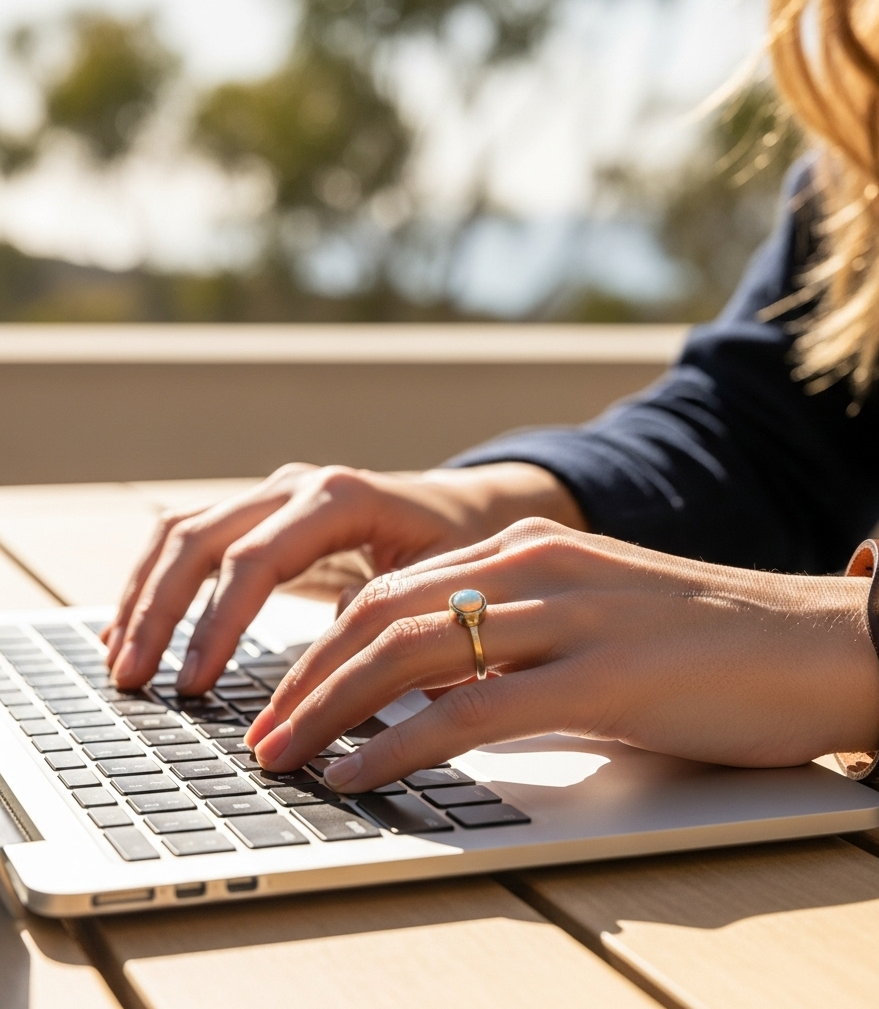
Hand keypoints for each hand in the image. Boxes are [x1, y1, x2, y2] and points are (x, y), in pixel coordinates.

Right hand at [103, 461, 583, 692]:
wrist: (465, 508)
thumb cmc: (461, 546)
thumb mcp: (442, 580)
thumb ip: (390, 617)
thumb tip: (338, 681)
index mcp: (340, 497)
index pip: (256, 558)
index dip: (218, 623)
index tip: (196, 684)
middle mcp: (296, 487)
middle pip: (199, 538)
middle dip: (159, 611)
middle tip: (135, 683)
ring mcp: (273, 497)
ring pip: (181, 533)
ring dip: (143, 597)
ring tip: (120, 664)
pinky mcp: (262, 519)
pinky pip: (191, 541)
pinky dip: (155, 584)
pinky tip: (131, 631)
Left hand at [246, 518, 878, 791]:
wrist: (816, 642)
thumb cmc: (708, 642)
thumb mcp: (593, 622)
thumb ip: (516, 646)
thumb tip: (437, 693)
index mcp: (532, 550)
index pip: (395, 589)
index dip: (325, 645)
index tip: (287, 694)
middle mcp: (539, 568)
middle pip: (383, 616)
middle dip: (306, 678)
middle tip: (262, 731)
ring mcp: (570, 618)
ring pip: (411, 655)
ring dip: (330, 709)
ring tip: (283, 756)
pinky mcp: (603, 678)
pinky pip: (472, 712)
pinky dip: (400, 744)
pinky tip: (360, 772)